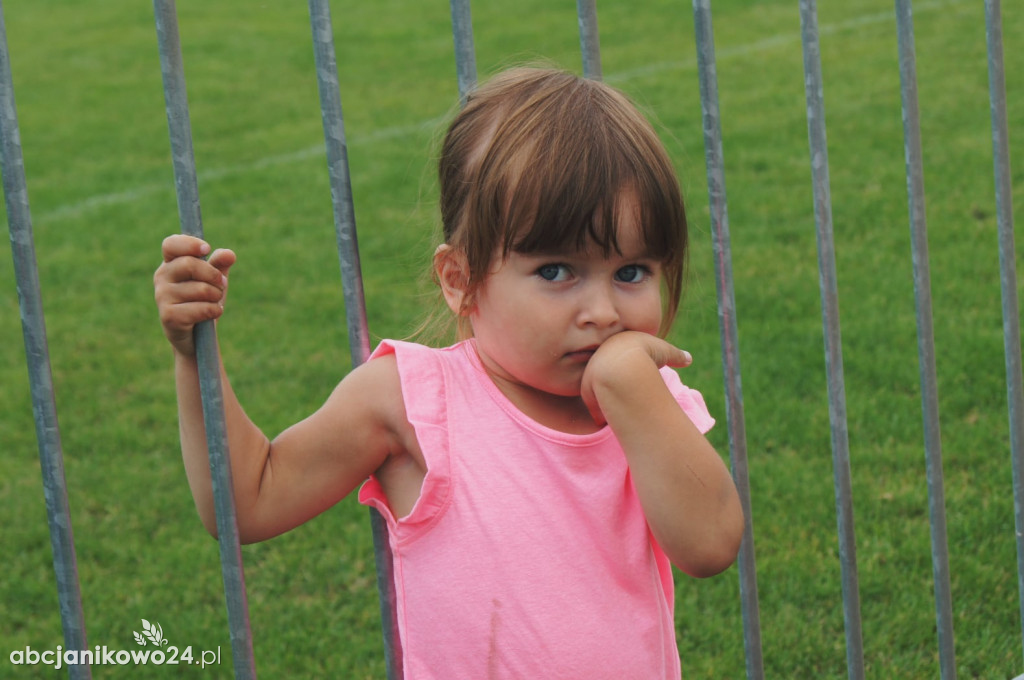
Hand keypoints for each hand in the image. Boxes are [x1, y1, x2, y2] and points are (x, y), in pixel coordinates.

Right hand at [153, 234, 235, 356]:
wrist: (196, 337)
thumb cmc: (203, 301)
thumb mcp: (214, 280)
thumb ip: (220, 264)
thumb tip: (229, 254)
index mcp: (170, 264)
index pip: (171, 244)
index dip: (189, 244)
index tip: (207, 250)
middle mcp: (161, 278)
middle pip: (190, 264)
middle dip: (214, 275)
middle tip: (222, 284)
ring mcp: (162, 297)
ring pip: (200, 289)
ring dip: (216, 296)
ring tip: (215, 302)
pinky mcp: (168, 316)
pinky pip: (200, 308)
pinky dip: (214, 310)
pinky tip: (214, 313)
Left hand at [580, 331, 692, 425]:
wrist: (622, 367)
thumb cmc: (646, 354)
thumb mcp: (665, 352)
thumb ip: (676, 355)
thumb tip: (688, 359)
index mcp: (617, 344)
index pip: (622, 355)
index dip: (631, 364)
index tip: (639, 372)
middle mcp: (601, 357)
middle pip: (608, 372)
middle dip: (616, 381)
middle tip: (628, 392)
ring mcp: (591, 373)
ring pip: (599, 388)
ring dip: (607, 398)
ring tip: (621, 408)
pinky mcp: (587, 389)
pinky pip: (594, 403)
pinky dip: (602, 412)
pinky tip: (610, 420)